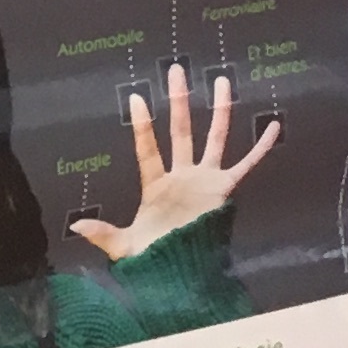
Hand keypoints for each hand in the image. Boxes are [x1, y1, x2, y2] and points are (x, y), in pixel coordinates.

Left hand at [71, 64, 278, 258]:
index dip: (143, 126)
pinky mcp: (226, 192)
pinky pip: (247, 165)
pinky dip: (260, 148)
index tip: (135, 97)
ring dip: (219, 111)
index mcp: (156, 187)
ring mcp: (205, 182)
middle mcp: (182, 177)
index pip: (148, 150)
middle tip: (176, 69)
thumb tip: (75, 226)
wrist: (184, 278)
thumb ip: (104, 233)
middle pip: (181, 131)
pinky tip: (272, 127)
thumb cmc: (154, 261)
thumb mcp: (124, 247)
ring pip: (215, 139)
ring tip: (221, 80)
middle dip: (179, 101)